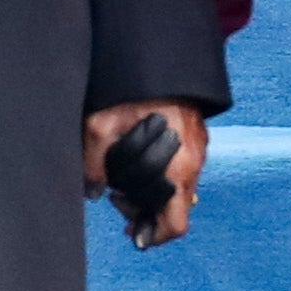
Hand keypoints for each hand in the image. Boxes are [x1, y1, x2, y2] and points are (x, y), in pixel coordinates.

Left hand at [84, 102, 208, 246]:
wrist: (159, 54)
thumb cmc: (131, 89)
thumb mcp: (99, 127)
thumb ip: (93, 165)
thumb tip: (93, 193)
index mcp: (178, 168)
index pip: (176, 224)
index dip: (155, 237)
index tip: (134, 236)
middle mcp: (193, 163)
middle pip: (174, 211)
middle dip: (144, 213)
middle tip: (116, 202)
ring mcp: (198, 149)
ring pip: (177, 190)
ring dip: (150, 195)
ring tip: (122, 183)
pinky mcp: (196, 135)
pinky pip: (180, 169)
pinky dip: (161, 175)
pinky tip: (138, 163)